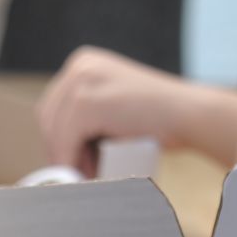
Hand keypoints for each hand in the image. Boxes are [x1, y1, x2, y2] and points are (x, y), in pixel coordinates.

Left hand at [36, 46, 196, 175]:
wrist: (188, 114)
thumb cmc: (157, 118)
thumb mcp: (114, 106)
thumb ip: (88, 117)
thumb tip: (57, 150)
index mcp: (84, 62)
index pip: (53, 105)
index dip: (58, 138)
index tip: (69, 162)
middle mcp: (80, 65)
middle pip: (48, 116)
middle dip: (59, 149)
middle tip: (77, 173)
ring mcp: (82, 80)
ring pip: (55, 130)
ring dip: (65, 158)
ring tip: (87, 174)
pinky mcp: (87, 101)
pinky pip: (65, 139)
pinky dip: (71, 160)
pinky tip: (85, 173)